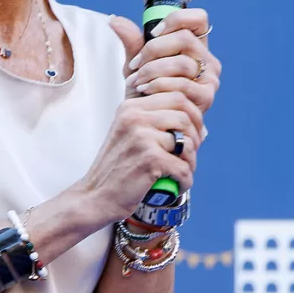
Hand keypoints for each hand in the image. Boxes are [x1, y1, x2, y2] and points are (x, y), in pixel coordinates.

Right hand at [76, 91, 202, 223]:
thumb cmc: (117, 168)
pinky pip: (183, 167)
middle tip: (191, 154)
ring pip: (188, 142)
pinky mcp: (150, 159)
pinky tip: (177, 186)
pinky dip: (185, 180)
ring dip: (191, 160)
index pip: (176, 95)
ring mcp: (142, 137)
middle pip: (185, 115)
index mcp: (131, 107)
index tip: (191, 133)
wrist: (95, 196)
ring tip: (182, 171)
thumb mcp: (130, 134)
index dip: (193, 114)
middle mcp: (135, 117)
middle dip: (196, 136)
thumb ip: (156, 121)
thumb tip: (198, 118)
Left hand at [110, 10, 221, 117]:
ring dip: (153, 70)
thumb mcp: (137, 65)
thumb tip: (113, 20)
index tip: (153, 33)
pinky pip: (183, 84)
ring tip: (136, 81)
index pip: (198, 19)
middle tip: (135, 64)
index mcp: (195, 47)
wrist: (151, 125)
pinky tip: (145, 91)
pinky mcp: (206, 97)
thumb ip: (131, 42)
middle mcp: (207, 60)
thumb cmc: (146, 93)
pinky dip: (159, 86)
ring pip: (182, 63)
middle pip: (185, 38)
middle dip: (154, 49)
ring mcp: (209, 79)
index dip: (176, 19)